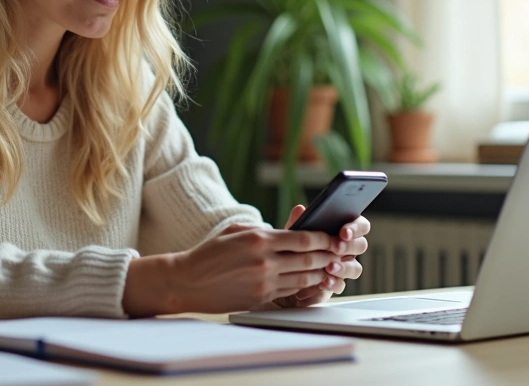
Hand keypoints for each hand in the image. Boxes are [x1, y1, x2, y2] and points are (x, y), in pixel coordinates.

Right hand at [162, 224, 342, 313]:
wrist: (188, 281)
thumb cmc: (210, 253)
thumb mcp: (235, 231)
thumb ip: (263, 231)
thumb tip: (287, 234)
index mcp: (259, 239)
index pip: (302, 238)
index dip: (323, 238)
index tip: (333, 237)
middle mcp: (265, 261)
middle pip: (309, 259)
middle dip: (328, 255)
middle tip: (340, 253)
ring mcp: (263, 282)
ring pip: (304, 278)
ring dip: (321, 273)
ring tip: (331, 268)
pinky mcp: (261, 298)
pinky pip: (291, 292)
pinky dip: (305, 288)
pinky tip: (313, 283)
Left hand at [272, 205, 368, 308]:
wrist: (285, 274)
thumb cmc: (294, 248)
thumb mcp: (292, 234)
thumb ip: (298, 223)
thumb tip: (300, 208)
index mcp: (342, 231)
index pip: (360, 225)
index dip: (356, 227)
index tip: (344, 232)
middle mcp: (347, 249)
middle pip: (361, 246)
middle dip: (350, 246)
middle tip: (337, 247)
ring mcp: (343, 268)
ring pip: (355, 268)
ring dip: (344, 267)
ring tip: (329, 267)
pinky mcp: (335, 284)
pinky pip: (340, 286)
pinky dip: (332, 284)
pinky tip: (322, 282)